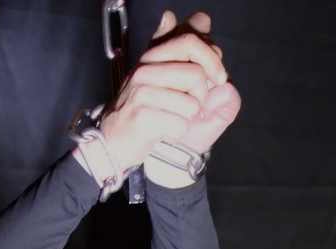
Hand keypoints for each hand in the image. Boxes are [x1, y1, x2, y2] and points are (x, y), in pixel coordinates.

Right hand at [96, 11, 228, 171]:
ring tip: (173, 116)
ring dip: (189, 116)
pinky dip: (179, 132)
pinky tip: (165, 129)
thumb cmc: (148, 110)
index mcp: (154, 54)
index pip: (190, 39)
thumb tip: (202, 19)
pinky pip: (181, 124)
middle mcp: (146, 68)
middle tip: (194, 103)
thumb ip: (187, 48)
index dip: (212, 58)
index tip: (218, 77)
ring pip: (192, 103)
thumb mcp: (167, 74)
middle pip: (196, 73)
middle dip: (203, 93)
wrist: (117, 142)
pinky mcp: (143, 116)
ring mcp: (143, 91)